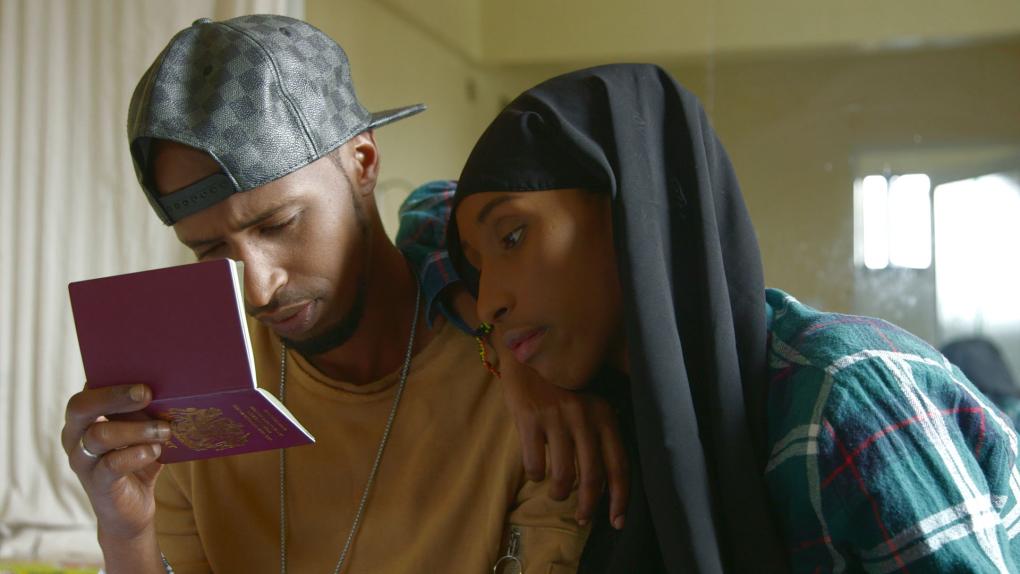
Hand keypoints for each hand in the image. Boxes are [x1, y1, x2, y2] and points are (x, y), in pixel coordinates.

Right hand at [61, 383, 169, 547]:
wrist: (132, 510)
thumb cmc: (139, 459)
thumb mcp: (144, 431)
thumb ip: (146, 411)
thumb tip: (169, 386)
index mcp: (84, 417)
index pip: (87, 389)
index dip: (110, 379)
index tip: (140, 375)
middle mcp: (74, 436)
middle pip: (81, 407)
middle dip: (115, 396)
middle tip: (147, 393)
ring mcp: (81, 461)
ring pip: (98, 436)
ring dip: (137, 429)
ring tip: (165, 429)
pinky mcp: (96, 484)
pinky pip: (110, 465)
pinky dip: (136, 454)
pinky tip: (155, 450)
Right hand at [501, 361, 629, 528]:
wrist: (527, 351)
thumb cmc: (560, 382)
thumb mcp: (589, 399)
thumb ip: (599, 429)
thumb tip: (605, 478)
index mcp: (604, 414)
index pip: (619, 464)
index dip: (619, 498)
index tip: (616, 521)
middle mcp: (585, 417)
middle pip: (592, 477)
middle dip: (588, 505)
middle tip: (582, 518)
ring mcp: (557, 418)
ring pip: (563, 475)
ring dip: (559, 492)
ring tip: (556, 493)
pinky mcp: (530, 419)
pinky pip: (535, 463)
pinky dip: (535, 476)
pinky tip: (535, 472)